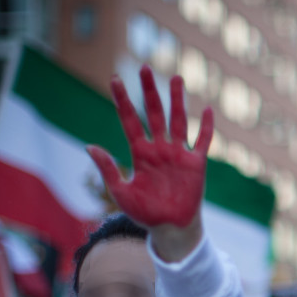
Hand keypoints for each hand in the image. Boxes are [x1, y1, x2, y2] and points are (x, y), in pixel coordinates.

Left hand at [87, 65, 210, 239]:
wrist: (170, 229)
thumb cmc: (144, 213)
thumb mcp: (121, 192)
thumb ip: (108, 168)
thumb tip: (89, 146)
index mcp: (140, 153)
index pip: (129, 120)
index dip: (123, 100)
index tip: (115, 79)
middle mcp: (159, 148)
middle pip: (154, 113)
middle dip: (149, 91)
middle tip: (144, 68)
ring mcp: (178, 154)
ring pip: (178, 120)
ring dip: (178, 100)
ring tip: (176, 78)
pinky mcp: (196, 164)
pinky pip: (202, 141)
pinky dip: (206, 127)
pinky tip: (207, 110)